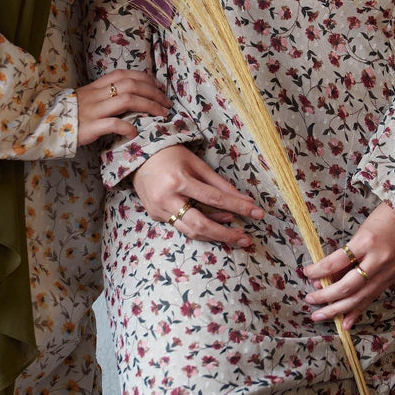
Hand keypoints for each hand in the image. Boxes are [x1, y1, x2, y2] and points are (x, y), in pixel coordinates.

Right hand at [76, 69, 167, 145]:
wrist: (48, 125)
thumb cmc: (72, 113)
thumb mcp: (88, 97)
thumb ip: (106, 93)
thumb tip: (130, 94)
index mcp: (98, 86)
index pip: (125, 75)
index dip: (146, 78)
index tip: (159, 86)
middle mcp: (97, 95)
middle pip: (131, 85)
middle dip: (153, 93)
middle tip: (166, 103)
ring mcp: (94, 110)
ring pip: (126, 100)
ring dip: (148, 106)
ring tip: (161, 114)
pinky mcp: (91, 126)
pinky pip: (113, 124)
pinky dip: (127, 127)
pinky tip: (135, 132)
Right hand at [131, 145, 264, 249]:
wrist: (137, 157)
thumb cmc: (171, 155)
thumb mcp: (197, 163)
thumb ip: (220, 184)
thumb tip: (244, 200)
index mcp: (179, 181)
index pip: (214, 198)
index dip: (238, 207)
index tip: (257, 213)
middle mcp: (167, 199)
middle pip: (201, 224)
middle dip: (226, 234)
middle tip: (246, 239)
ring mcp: (159, 210)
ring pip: (191, 231)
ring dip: (215, 235)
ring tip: (235, 234)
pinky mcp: (155, 216)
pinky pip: (182, 227)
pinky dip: (200, 229)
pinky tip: (216, 225)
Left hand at [303, 203, 394, 329]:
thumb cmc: (386, 217)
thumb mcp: (363, 230)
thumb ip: (348, 253)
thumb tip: (328, 275)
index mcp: (366, 242)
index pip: (335, 262)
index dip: (318, 271)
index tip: (306, 273)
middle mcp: (377, 260)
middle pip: (347, 286)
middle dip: (326, 296)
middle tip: (310, 299)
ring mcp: (387, 272)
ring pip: (359, 297)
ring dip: (337, 309)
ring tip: (320, 316)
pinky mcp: (393, 278)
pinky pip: (372, 298)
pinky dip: (358, 311)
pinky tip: (346, 322)